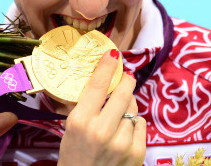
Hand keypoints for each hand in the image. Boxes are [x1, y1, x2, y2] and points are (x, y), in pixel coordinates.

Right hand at [58, 50, 145, 165]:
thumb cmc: (74, 156)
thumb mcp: (70, 130)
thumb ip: (83, 107)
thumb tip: (98, 81)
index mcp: (80, 121)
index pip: (98, 86)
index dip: (107, 66)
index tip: (113, 54)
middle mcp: (101, 130)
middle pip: (123, 93)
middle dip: (126, 82)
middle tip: (125, 78)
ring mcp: (122, 142)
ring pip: (132, 109)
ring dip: (127, 108)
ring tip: (117, 118)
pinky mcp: (137, 153)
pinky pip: (140, 125)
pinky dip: (134, 125)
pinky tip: (124, 132)